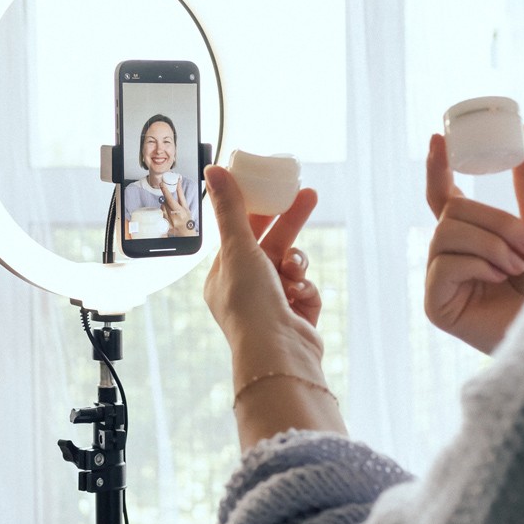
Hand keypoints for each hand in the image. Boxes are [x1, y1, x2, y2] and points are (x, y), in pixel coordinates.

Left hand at [159, 178, 195, 236]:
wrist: (186, 233)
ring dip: (165, 207)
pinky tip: (169, 217)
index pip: (170, 199)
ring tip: (172, 212)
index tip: (162, 184)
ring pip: (162, 208)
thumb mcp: (186, 207)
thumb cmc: (187, 220)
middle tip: (172, 204)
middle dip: (167, 200)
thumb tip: (178, 183)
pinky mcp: (164, 225)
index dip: (165, 191)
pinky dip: (163, 213)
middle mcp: (173, 217)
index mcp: (180, 211)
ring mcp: (168, 221)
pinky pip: (161, 215)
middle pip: (165, 203)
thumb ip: (181, 195)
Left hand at [202, 165, 323, 355]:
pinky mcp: (297, 318)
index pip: (241, 234)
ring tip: (294, 271)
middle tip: (309, 195)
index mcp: (224, 277)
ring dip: (297, 264)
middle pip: (271, 245)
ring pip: (292, 267)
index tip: (276, 189)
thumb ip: (230, 209)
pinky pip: (306, 290)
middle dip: (290, 222)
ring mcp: (273, 305)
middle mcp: (246, 291)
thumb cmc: (250, 303)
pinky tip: (300, 297)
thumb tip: (214, 170)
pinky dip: (306, 290)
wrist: (279, 353)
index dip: (259, 210)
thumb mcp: (238, 248)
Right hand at [425, 123, 523, 353]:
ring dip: (491, 245)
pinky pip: (443, 265)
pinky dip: (476, 266)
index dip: (436, 168)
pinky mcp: (436, 306)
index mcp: (471, 237)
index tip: (438, 139)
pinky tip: (498, 281)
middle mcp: (450, 256)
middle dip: (495, 222)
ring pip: (446, 234)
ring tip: (517, 268)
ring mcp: (440, 281)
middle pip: (452, 211)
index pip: (443, 196)